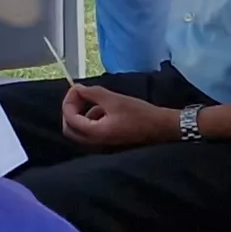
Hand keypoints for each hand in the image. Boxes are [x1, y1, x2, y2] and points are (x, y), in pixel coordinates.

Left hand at [57, 82, 179, 148]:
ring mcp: (100, 143)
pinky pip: (90, 130)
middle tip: (79, 95)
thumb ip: (92, 93)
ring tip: (95, 99)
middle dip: (70, 110)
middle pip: (69, 128)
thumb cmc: (139, 113)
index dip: (69, 101)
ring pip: (80, 129)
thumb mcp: (114, 99)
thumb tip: (76, 88)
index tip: (77, 88)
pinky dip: (91, 118)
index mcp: (95, 133)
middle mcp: (95, 142)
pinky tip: (104, 107)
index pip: (69, 118)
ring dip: (81, 113)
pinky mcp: (107, 140)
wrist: (160, 127)